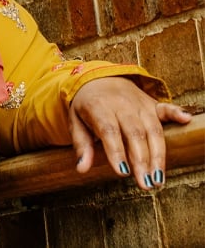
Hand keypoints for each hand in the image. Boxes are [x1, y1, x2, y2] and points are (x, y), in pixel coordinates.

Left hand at [68, 76, 192, 188]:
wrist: (97, 78)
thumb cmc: (87, 105)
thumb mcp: (75, 121)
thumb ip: (81, 145)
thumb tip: (81, 169)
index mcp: (99, 107)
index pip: (110, 131)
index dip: (117, 152)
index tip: (123, 172)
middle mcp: (122, 104)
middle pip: (135, 133)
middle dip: (141, 160)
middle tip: (145, 183)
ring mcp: (139, 104)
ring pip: (153, 129)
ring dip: (158, 155)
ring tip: (158, 179)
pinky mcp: (152, 104)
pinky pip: (166, 108)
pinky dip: (176, 113)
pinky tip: (186, 120)